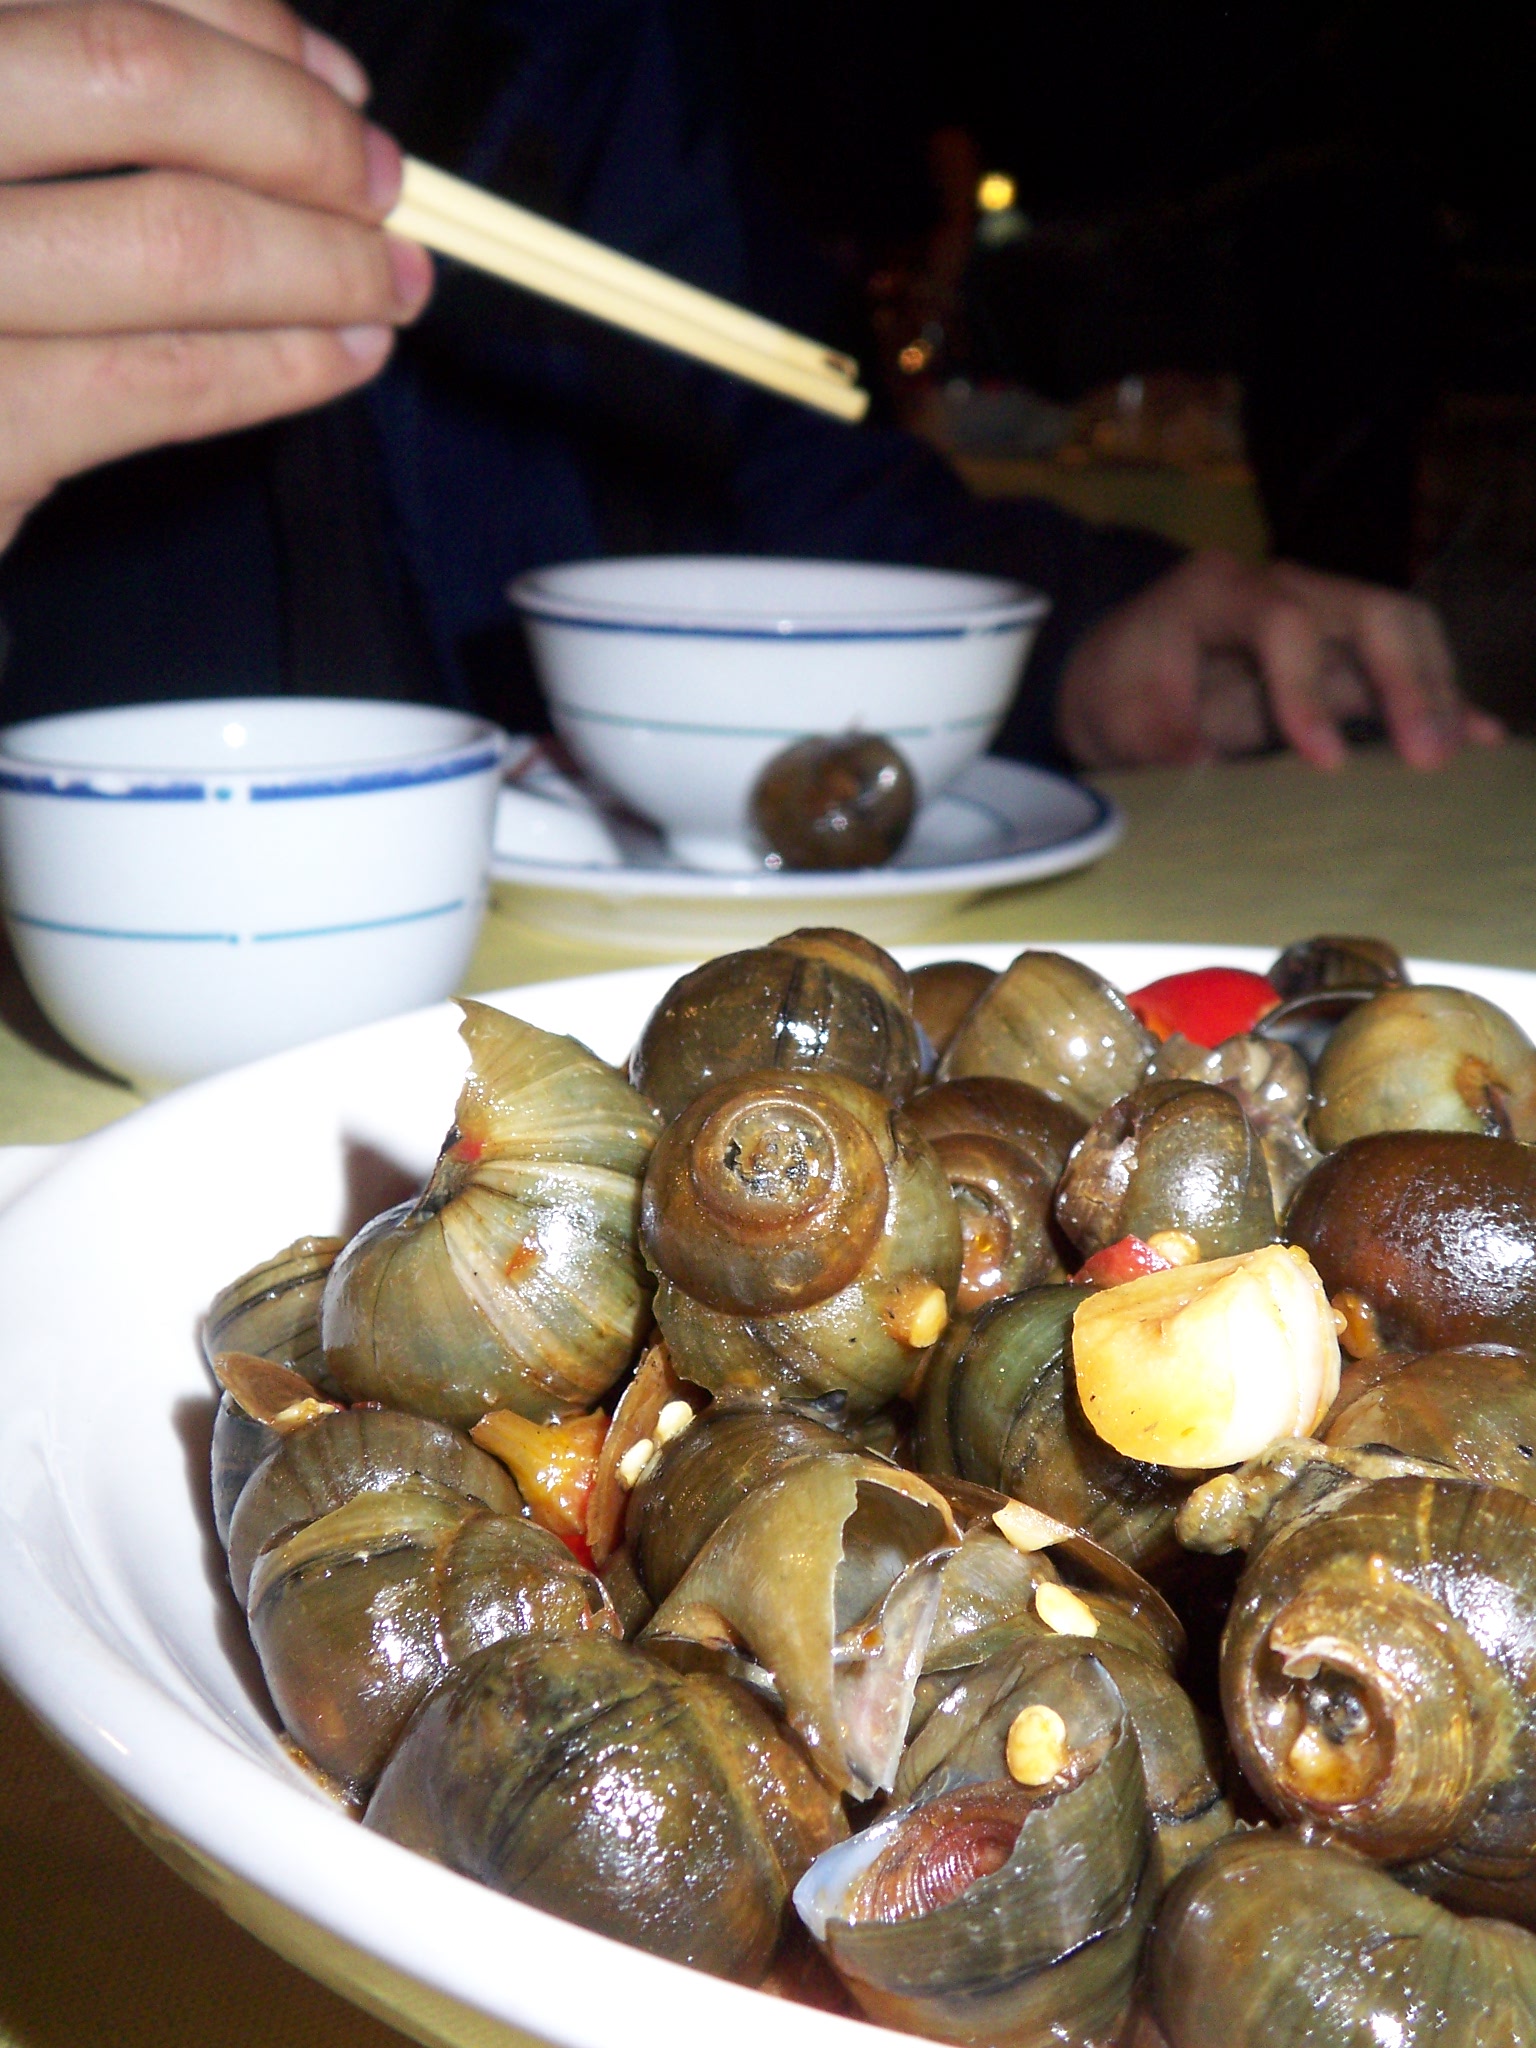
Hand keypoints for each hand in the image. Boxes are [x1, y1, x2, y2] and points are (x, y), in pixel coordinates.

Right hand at [0, 0, 433, 549]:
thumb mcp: (4, 156)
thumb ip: (87, 81)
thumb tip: (307, 76)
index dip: (243, 19)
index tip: (334, 82)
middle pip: (136, 73)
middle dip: (300, 134)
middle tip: (381, 189)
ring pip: (172, 237)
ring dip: (322, 262)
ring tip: (388, 285)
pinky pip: (157, 380)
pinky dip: (280, 365)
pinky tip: (342, 358)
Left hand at [1055, 551, 1503, 770]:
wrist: (1113, 672)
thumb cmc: (1115, 690)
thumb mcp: (1115, 717)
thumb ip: (1159, 736)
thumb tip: (1204, 761)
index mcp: (1216, 591)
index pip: (1282, 623)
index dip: (1308, 691)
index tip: (1327, 762)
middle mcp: (1280, 588)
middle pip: (1369, 610)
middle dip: (1406, 682)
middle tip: (1425, 756)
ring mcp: (1319, 613)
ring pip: (1401, 629)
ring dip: (1434, 690)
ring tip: (1453, 755)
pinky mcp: (1339, 650)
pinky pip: (1401, 659)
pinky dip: (1439, 695)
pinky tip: (1481, 735)